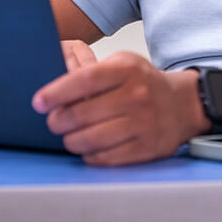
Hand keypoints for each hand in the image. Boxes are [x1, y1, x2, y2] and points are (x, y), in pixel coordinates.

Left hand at [32, 41, 207, 165]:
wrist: (183, 104)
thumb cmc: (144, 83)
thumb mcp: (123, 64)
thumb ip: (92, 72)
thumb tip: (53, 91)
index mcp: (127, 70)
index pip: (84, 80)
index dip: (56, 93)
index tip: (38, 102)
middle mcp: (137, 96)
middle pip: (82, 114)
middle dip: (58, 121)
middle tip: (53, 121)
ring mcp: (143, 123)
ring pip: (90, 139)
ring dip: (71, 140)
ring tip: (69, 135)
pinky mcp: (146, 147)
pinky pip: (105, 157)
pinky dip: (89, 154)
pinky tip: (88, 147)